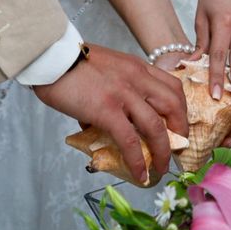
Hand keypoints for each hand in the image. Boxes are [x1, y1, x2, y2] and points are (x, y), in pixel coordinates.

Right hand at [33, 44, 187, 182]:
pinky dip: (137, 161)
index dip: (181, 111)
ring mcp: (124, 94)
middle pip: (174, 105)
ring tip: (161, 169)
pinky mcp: (106, 109)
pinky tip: (139, 174)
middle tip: (177, 150)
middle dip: (181, 131)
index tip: (179, 129)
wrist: (49, 55)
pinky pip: (129, 140)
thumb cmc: (68, 62)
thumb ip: (110, 92)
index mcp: (137, 67)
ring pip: (157, 126)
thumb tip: (96, 124)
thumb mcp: (103, 70)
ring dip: (164, 152)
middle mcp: (137, 78)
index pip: (173, 87)